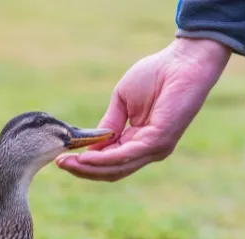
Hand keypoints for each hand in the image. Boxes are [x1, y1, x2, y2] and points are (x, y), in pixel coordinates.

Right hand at [56, 38, 231, 181]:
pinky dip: (104, 159)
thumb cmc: (156, 74)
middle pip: (112, 171)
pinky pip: (126, 155)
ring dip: (90, 168)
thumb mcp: (122, 102)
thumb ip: (108, 124)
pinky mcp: (158, 140)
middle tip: (60, 165)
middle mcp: (148, 150)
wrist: (183, 61)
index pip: (110, 162)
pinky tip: (86, 156)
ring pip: (117, 168)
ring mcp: (155, 148)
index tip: (63, 159)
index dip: (86, 163)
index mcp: (140, 141)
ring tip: (68, 163)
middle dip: (84, 170)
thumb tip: (91, 143)